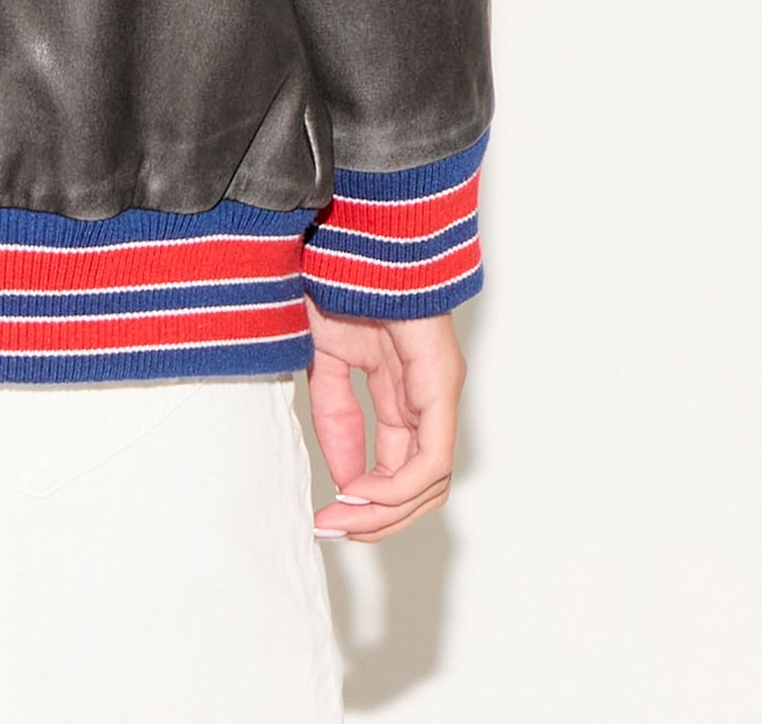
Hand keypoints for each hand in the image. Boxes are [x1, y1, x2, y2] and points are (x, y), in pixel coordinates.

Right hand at [306, 300, 464, 540]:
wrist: (349, 229)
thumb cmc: (336, 279)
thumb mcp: (322, 359)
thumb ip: (335, 416)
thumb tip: (344, 477)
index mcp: (399, 391)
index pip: (396, 468)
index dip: (362, 501)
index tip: (324, 518)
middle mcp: (426, 398)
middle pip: (418, 485)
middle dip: (376, 519)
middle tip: (335, 531)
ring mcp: (438, 390)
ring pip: (430, 482)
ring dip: (387, 513)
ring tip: (346, 518)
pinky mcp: (440, 382)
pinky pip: (432, 457)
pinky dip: (397, 486)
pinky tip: (361, 491)